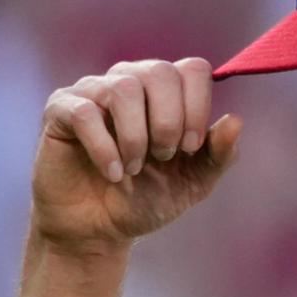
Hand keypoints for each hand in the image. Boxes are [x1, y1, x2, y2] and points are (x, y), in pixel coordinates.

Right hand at [32, 58, 243, 251]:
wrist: (99, 228)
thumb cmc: (147, 198)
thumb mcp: (195, 181)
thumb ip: (219, 153)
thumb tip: (236, 121)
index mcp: (167, 92)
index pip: (193, 68)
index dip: (198, 106)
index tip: (191, 147)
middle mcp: (130, 81)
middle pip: (160, 71)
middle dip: (169, 121)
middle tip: (164, 156)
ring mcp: (93, 91)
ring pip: (123, 88)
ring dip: (136, 135)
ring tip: (135, 168)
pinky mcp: (60, 110)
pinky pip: (84, 112)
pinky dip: (104, 147)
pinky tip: (112, 173)